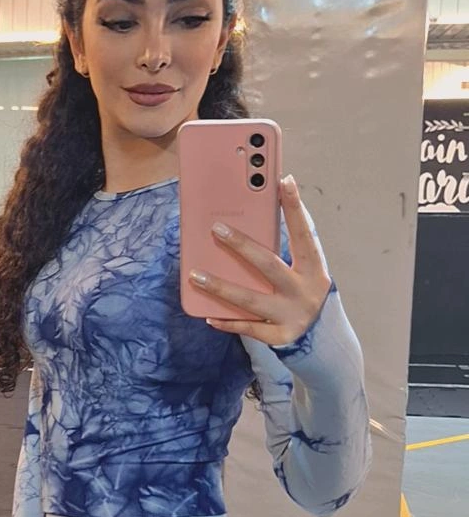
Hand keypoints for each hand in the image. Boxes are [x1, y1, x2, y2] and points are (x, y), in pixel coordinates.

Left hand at [187, 174, 330, 346]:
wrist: (322, 335)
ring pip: (251, 300)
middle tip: (217, 229)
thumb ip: (285, 246)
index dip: (294, 208)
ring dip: (221, 287)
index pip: (304, 234)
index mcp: (314, 268)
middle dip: (242, 246)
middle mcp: (305, 291)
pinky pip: (248, 328)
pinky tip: (208, 314)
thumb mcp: (302, 268)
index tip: (283, 180)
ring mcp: (292, 315)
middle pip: (269, 266)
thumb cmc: (302, 289)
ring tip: (196, 276)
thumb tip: (257, 212)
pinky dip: (227, 321)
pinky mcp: (280, 336)